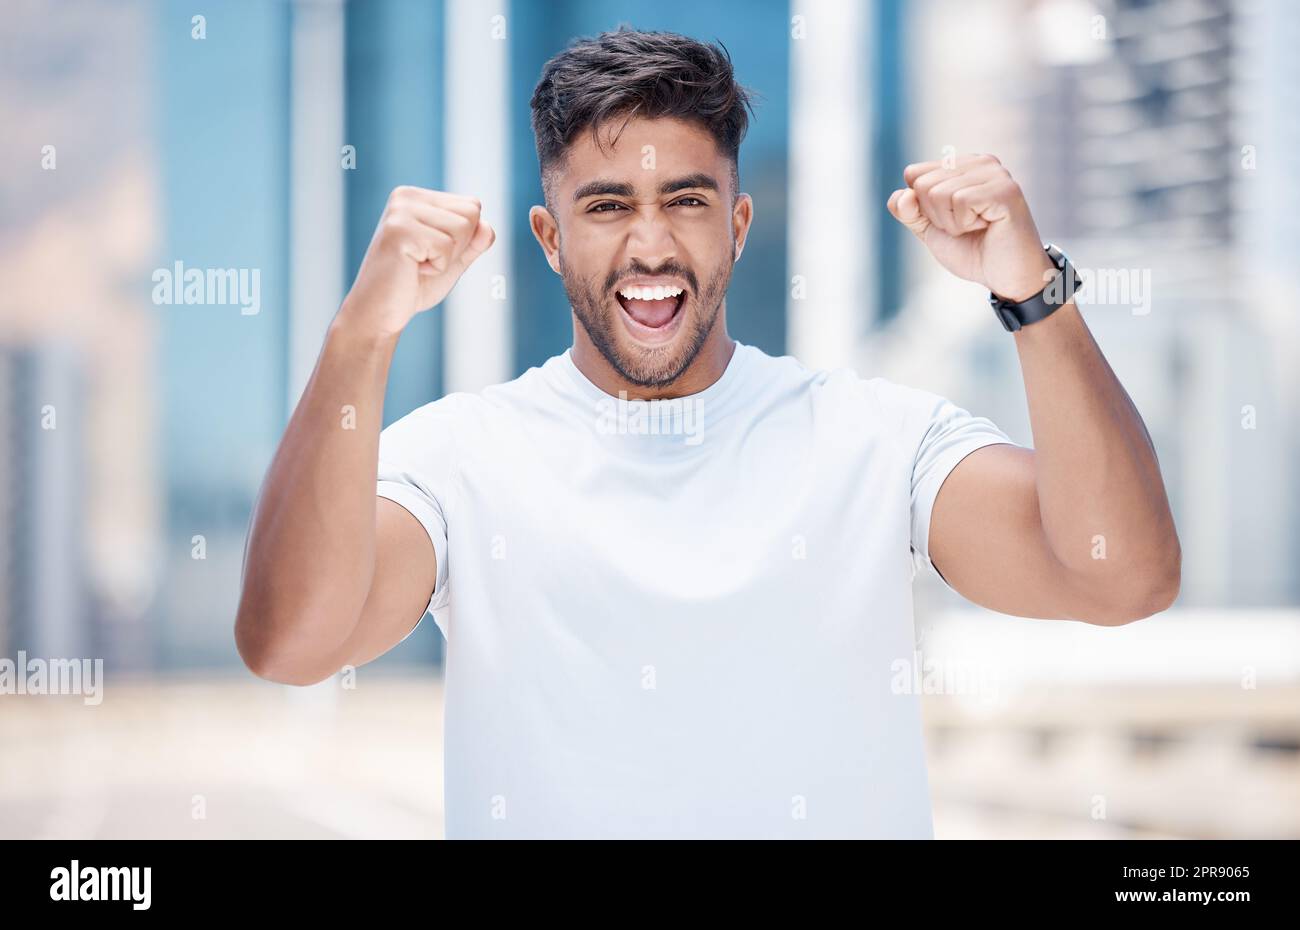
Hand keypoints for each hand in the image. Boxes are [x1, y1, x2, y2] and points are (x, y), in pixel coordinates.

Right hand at [339, 186, 494, 334]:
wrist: (379, 313)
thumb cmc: (413, 286)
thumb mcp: (452, 260)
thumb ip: (473, 242)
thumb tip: (488, 227)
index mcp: (417, 197)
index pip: (472, 206)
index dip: (464, 240)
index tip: (433, 253)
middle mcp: (406, 196)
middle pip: (471, 213)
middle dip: (458, 247)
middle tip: (425, 261)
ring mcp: (401, 211)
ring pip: (463, 228)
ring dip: (447, 258)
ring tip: (417, 264)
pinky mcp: (399, 230)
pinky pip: (446, 247)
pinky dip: (437, 268)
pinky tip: (411, 270)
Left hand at [887, 154, 1054, 302]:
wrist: (1005, 277)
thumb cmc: (972, 251)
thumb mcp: (930, 229)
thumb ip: (908, 211)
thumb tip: (903, 195)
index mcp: (962, 165)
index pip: (914, 174)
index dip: (922, 207)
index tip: (950, 219)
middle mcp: (980, 162)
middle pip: (923, 184)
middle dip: (937, 216)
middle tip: (966, 227)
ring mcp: (994, 173)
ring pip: (939, 193)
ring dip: (951, 223)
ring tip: (978, 227)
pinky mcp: (1004, 189)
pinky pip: (960, 201)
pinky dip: (964, 224)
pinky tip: (987, 226)